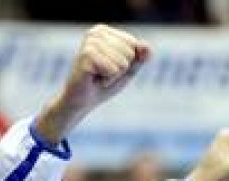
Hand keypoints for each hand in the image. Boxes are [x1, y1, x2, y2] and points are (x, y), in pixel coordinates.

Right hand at [33, 26, 149, 144]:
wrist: (80, 102)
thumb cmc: (102, 84)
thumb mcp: (126, 70)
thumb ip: (139, 58)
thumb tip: (148, 48)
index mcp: (104, 31)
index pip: (134, 44)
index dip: (127, 63)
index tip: (109, 68)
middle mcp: (96, 32)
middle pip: (130, 52)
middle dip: (121, 70)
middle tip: (103, 74)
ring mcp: (90, 42)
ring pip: (123, 62)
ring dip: (114, 76)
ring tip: (99, 76)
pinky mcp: (87, 55)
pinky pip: (114, 70)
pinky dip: (108, 80)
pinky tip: (94, 79)